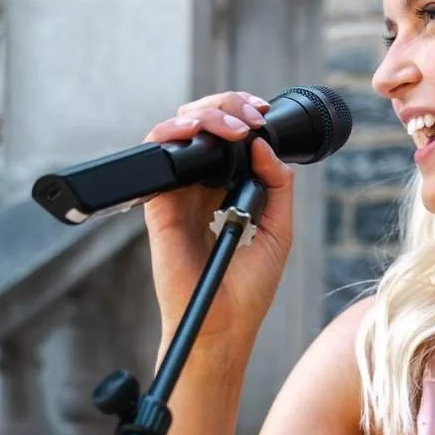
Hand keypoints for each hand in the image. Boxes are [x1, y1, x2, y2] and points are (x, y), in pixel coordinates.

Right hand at [142, 91, 294, 351]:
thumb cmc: (249, 291)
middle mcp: (197, 192)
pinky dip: (170, 135)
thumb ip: (277, 187)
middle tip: (252, 114)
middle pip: (201, 129)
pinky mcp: (159, 207)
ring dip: (205, 116)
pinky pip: (156, 158)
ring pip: (178, 134)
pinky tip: (194, 133)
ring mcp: (176, 197)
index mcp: (223, 195)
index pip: (225, 141)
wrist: (223, 326)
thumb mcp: (278, 231)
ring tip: (234, 126)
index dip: (240, 118)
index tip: (263, 114)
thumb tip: (264, 145)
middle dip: (226, 108)